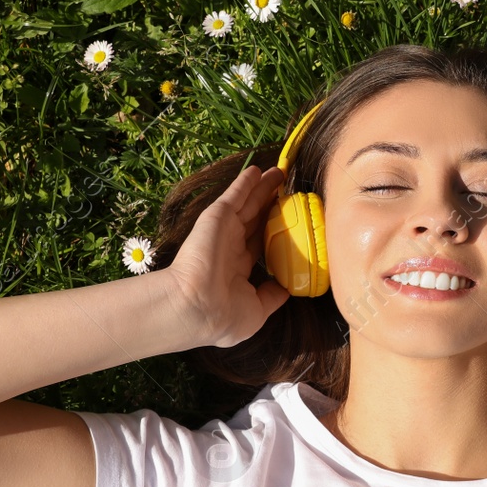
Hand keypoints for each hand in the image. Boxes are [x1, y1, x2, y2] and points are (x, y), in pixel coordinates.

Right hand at [164, 163, 291, 347]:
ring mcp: (223, 230)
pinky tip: (258, 170)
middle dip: (270, 204)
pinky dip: (245, 182)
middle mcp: (230, 247)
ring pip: (247, 203)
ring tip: (280, 173)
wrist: (196, 307)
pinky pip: (235, 195)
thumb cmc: (224, 316)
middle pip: (255, 219)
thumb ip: (272, 296)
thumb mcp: (257, 311)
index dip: (273, 232)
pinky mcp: (217, 217)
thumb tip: (287, 289)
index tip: (289, 222)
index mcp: (237, 269)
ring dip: (262, 188)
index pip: (258, 244)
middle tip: (286, 189)